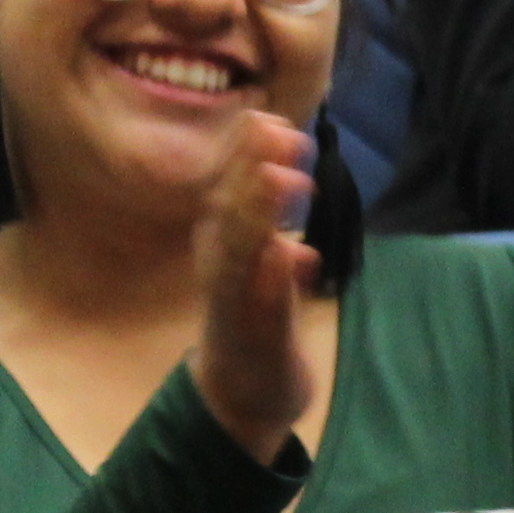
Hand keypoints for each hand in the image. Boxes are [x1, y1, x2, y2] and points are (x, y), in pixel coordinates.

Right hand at [186, 110, 320, 462]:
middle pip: (234, 212)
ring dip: (259, 216)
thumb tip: (279, 164)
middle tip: (279, 130)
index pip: (231, 191)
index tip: (268, 116)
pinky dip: (274, 283)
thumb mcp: (258, 257)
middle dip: (253, 170)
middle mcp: (222, 269)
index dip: (245, 153)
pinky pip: (264, 310)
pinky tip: (290, 255)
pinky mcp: (257, 341)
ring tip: (280, 178)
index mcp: (223, 246)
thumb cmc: (254, 316)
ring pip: (243, 255)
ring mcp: (237, 307)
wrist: (242, 396)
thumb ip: (266, 213)